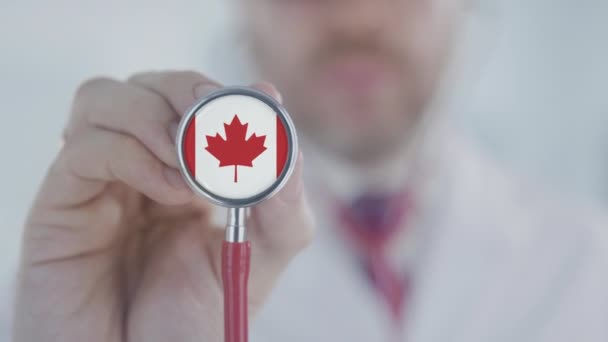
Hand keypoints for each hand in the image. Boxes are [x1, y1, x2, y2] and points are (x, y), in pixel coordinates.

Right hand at [12, 71, 313, 341]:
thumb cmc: (195, 321)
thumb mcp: (259, 259)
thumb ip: (282, 201)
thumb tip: (279, 120)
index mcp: (184, 171)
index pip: (193, 98)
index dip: (224, 92)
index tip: (260, 104)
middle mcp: (137, 166)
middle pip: (148, 85)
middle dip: (190, 96)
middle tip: (219, 135)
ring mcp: (98, 180)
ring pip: (104, 97)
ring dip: (156, 118)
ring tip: (191, 172)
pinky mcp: (62, 202)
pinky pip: (86, 146)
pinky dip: (134, 154)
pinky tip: (170, 192)